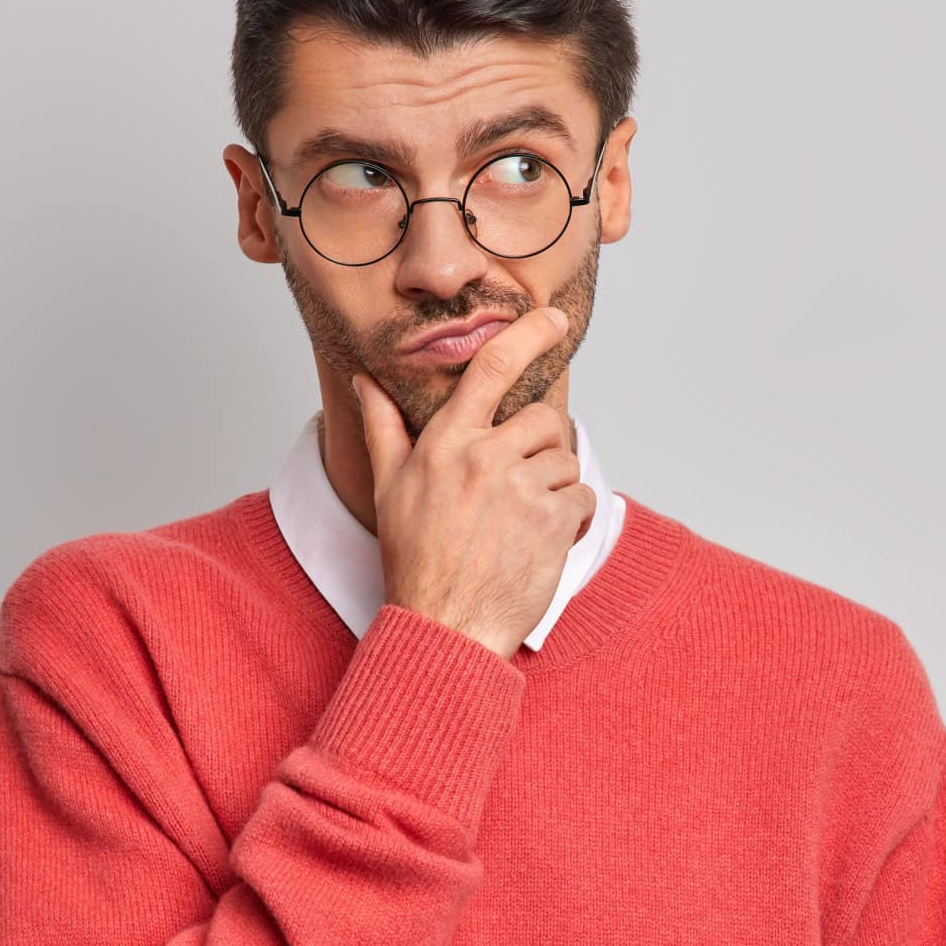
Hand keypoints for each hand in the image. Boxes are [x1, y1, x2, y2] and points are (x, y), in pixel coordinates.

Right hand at [350, 307, 598, 659]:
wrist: (443, 626)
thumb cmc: (415, 560)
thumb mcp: (388, 487)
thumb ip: (384, 427)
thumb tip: (364, 381)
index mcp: (445, 443)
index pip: (491, 369)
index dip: (528, 335)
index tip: (553, 319)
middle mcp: (482, 459)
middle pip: (543, 417)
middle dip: (541, 444)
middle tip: (519, 482)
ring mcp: (518, 490)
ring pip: (564, 458)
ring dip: (554, 486)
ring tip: (522, 520)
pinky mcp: (550, 522)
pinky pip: (580, 497)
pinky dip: (571, 517)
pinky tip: (541, 540)